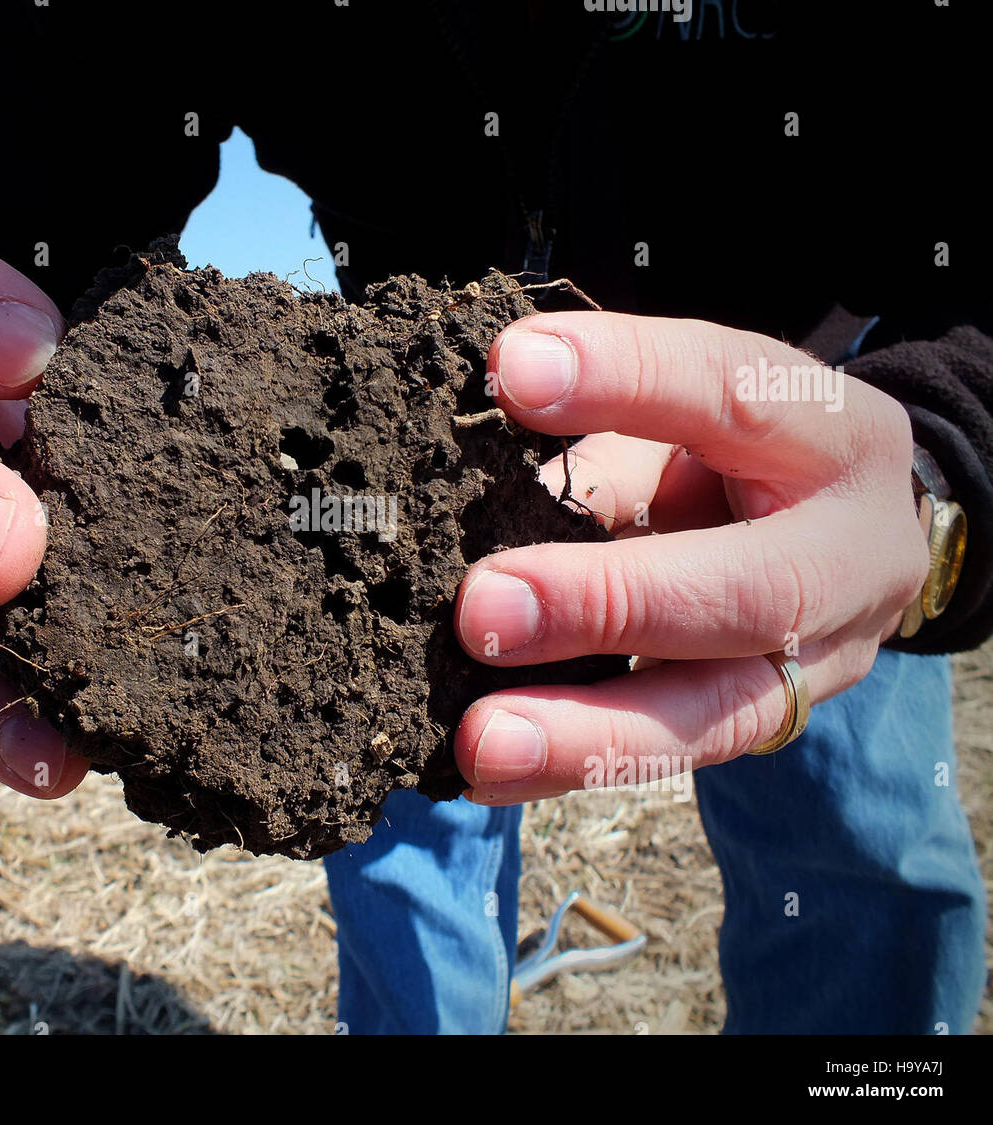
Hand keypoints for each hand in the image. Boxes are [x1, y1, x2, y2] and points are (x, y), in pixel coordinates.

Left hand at [453, 312, 929, 803]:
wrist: (856, 533)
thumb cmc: (741, 457)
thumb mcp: (698, 418)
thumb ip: (616, 446)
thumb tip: (489, 503)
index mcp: (831, 436)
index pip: (732, 393)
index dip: (625, 379)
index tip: (514, 374)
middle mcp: (851, 556)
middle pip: (748, 594)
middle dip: (607, 605)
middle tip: (483, 611)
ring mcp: (826, 661)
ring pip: (719, 716)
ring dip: (590, 736)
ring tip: (486, 746)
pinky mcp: (778, 723)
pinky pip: (677, 756)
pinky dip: (578, 765)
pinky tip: (489, 776)